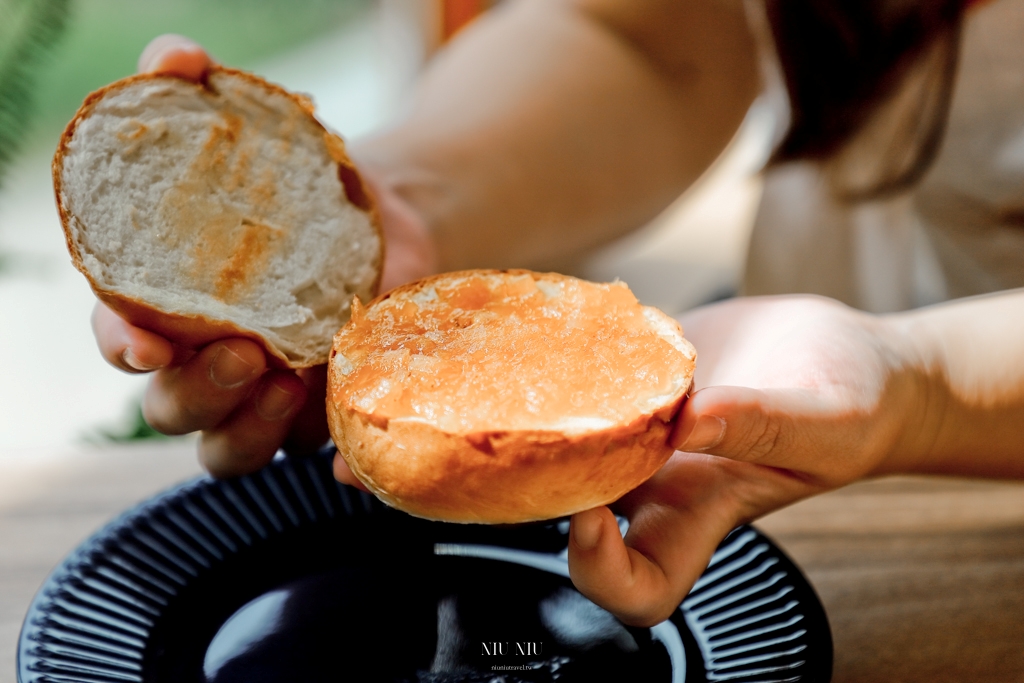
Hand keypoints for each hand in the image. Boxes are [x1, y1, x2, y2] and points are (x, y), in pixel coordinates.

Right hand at [93, 35, 434, 477]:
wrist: (381, 217)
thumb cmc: (295, 181)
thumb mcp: (255, 129)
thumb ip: (199, 88)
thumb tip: (174, 57)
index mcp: (168, 304)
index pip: (122, 338)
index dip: (123, 346)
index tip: (146, 342)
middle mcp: (204, 361)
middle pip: (168, 407)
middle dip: (193, 391)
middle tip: (242, 352)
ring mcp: (261, 398)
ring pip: (226, 450)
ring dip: (248, 430)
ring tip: (290, 385)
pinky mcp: (318, 415)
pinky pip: (313, 459)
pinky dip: (330, 464)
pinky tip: (350, 455)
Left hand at [567, 295, 928, 625]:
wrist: (854, 356)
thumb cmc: (858, 411)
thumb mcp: (829, 425)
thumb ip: (767, 426)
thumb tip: (688, 421)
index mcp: (701, 510)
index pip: (639, 587)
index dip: (600, 572)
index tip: (589, 517)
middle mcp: (659, 476)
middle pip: (575, 515)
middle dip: (544, 482)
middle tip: (541, 428)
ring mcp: (643, 426)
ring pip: (566, 440)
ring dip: (544, 415)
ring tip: (545, 366)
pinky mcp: (641, 373)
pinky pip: (586, 374)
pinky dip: (572, 354)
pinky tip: (579, 315)